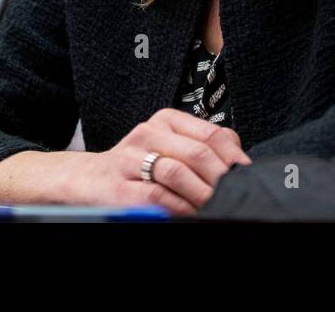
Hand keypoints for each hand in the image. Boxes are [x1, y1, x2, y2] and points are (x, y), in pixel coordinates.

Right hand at [57, 109, 251, 215]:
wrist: (86, 179)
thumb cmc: (135, 167)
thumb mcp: (167, 148)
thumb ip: (199, 150)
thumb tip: (239, 168)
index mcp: (166, 120)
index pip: (213, 133)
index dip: (235, 157)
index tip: (247, 176)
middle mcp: (148, 133)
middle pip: (199, 152)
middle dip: (222, 178)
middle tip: (235, 195)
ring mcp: (131, 158)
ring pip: (179, 172)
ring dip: (203, 194)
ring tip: (215, 207)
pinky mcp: (120, 186)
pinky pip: (158, 196)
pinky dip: (180, 208)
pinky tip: (190, 214)